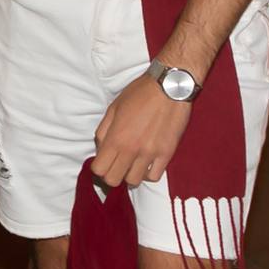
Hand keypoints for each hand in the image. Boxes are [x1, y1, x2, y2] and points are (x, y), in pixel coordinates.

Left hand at [91, 71, 193, 187]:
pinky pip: (154, 176)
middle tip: (116, 164)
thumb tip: (101, 150)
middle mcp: (132, 150)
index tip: (103, 161)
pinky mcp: (167, 154)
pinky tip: (147, 162)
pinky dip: (148, 172)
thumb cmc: (139, 94)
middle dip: (111, 174)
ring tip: (133, 162)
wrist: (169, 87)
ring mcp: (150, 154)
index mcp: (116, 138)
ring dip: (130, 174)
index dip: (99, 167)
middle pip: (113, 180)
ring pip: (134, 181)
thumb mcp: (113, 108)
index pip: (99, 170)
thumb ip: (103, 132)